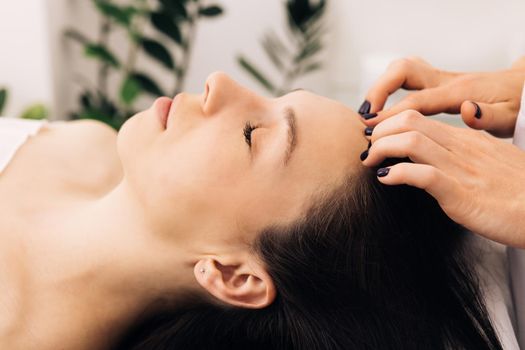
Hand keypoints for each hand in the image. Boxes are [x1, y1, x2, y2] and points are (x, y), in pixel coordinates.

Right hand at [359, 56, 524, 137]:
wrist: (524, 87)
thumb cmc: (517, 106)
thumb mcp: (508, 117)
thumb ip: (487, 117)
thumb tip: (468, 111)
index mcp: (457, 92)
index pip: (415, 101)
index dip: (389, 114)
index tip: (370, 128)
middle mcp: (445, 81)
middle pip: (402, 71)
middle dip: (378, 89)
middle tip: (364, 114)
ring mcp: (441, 79)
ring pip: (402, 69)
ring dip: (382, 86)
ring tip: (369, 110)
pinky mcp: (440, 82)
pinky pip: (407, 77)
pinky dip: (390, 87)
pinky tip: (384, 106)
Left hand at [361, 110, 524, 247]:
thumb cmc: (518, 193)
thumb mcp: (488, 164)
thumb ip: (462, 155)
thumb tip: (433, 156)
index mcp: (467, 139)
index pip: (419, 118)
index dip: (389, 125)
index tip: (375, 139)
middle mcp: (462, 147)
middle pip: (410, 120)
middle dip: (380, 131)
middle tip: (366, 148)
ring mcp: (461, 168)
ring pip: (411, 140)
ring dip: (381, 148)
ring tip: (369, 161)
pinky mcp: (460, 193)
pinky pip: (422, 174)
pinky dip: (397, 173)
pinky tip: (385, 179)